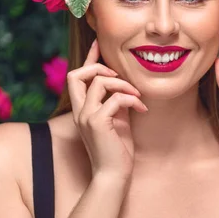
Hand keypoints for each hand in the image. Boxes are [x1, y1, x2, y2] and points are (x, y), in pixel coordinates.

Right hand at [67, 39, 147, 181]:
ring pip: (99, 82)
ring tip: (138, 94)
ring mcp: (86, 117)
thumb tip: (124, 84)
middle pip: (76, 74)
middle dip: (99, 66)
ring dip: (123, 84)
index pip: (78, 77)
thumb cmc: (117, 150)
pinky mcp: (97, 123)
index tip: (98, 42)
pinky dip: (131, 99)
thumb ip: (115, 101)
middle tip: (120, 74)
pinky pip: (115, 98)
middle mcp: (79, 111)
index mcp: (82, 109)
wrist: (114, 175)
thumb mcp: (117, 119)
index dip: (89, 57)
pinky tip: (141, 108)